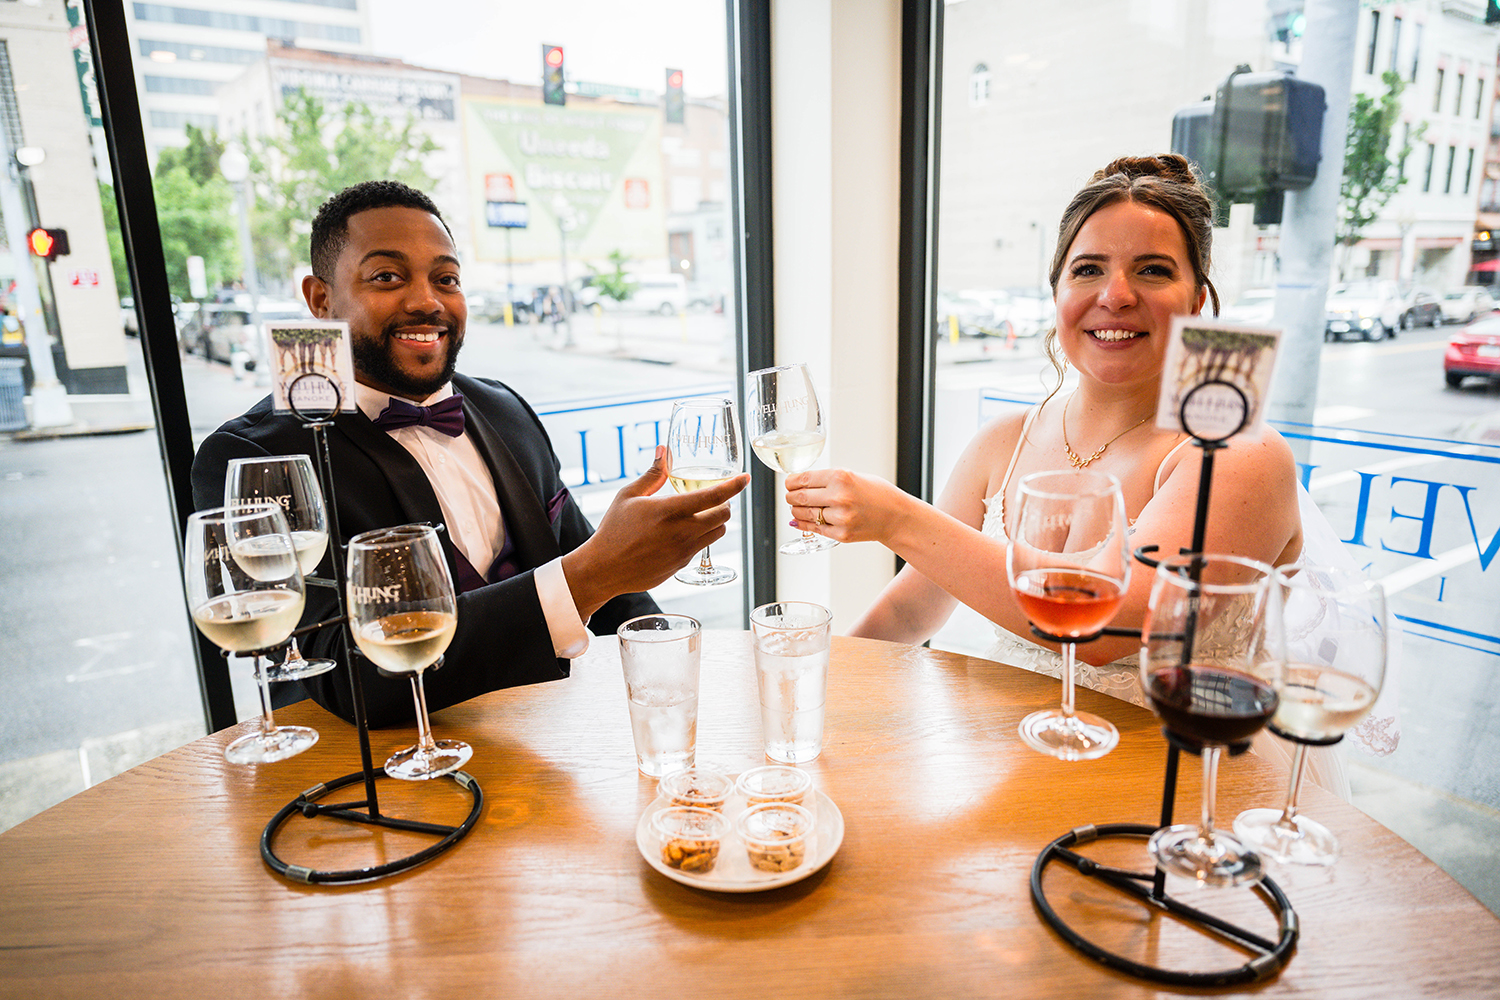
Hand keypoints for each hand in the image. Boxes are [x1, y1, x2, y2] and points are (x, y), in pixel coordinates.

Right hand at [562, 446, 748, 617]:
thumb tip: (664, 450)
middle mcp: (681, 532)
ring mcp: (683, 551)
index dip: (733, 486)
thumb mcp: (628, 496)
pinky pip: (701, 548)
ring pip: (717, 533)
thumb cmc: (613, 530)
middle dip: (724, 505)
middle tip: (713, 499)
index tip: (745, 479)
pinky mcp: (681, 565)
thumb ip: (653, 474)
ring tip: (698, 516)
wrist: (604, 569)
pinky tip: (679, 534)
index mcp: (670, 510)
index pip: (713, 496)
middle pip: (723, 516)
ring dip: (715, 522)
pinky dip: (698, 538)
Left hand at [783, 468, 915, 544]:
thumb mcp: (853, 476)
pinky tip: (799, 520)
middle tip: (790, 496)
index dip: (791, 482)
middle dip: (791, 496)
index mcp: (841, 477)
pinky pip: (814, 529)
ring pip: (804, 514)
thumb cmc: (877, 494)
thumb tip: (800, 483)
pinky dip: (803, 523)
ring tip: (797, 507)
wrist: (896, 516)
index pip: (803, 479)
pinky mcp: (841, 534)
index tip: (789, 483)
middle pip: (800, 497)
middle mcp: (839, 497)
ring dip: (795, 510)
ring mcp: (840, 517)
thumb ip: (828, 480)